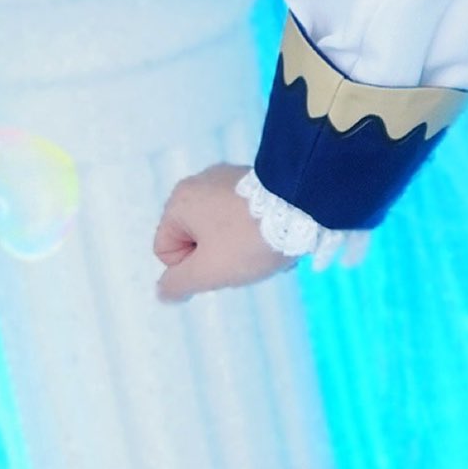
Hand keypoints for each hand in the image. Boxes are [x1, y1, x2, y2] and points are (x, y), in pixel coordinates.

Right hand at [155, 160, 292, 302]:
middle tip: (246, 258)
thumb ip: (178, 284)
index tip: (221, 263)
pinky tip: (278, 235)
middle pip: (198, 241)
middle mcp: (199, 183)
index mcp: (180, 201)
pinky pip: (246, 216)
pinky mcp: (256, 179)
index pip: (167, 251)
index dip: (193, 268)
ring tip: (267, 247)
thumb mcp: (208, 271)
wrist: (304, 204)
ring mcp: (229, 178)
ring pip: (225, 232)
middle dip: (221, 258)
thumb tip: (163, 290)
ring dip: (242, 247)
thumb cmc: (249, 239)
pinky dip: (258, 230)